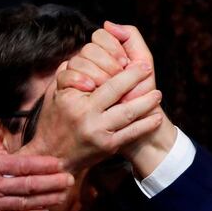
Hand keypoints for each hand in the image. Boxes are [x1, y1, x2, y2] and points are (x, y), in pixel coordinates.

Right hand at [57, 23, 176, 177]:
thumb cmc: (54, 120)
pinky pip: (132, 133)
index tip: (128, 60)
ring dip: (146, 102)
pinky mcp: (108, 147)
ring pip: (128, 112)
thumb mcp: (54, 94)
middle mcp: (85, 114)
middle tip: (148, 68)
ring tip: (157, 94)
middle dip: (135, 78)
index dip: (114, 67)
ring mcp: (98, 132)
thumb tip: (83, 54)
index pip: (97, 76)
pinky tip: (157, 118)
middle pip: (116, 90)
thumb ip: (67, 73)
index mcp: (71, 98)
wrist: (54, 156)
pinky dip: (147, 124)